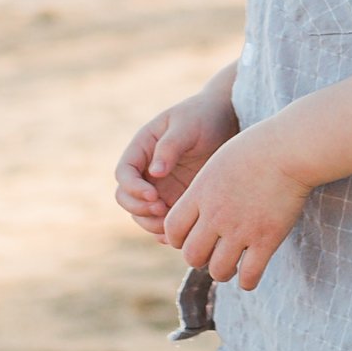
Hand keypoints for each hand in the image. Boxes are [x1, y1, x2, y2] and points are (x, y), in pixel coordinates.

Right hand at [115, 90, 239, 238]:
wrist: (228, 121)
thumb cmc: (204, 117)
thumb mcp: (187, 126)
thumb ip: (169, 147)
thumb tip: (154, 173)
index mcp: (142, 148)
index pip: (124, 173)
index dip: (132, 188)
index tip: (153, 195)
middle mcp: (146, 171)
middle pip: (127, 198)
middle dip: (140, 209)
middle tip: (162, 210)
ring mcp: (160, 187)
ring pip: (143, 215)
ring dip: (152, 224)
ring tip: (172, 226)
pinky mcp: (176, 200)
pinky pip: (164, 222)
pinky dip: (167, 231)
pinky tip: (182, 233)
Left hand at [162, 125, 311, 291]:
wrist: (288, 149)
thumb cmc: (254, 151)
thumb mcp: (218, 164)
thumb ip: (204, 190)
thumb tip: (198, 210)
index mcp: (200, 194)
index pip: (172, 230)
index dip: (177, 239)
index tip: (190, 237)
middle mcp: (216, 215)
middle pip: (191, 255)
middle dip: (198, 258)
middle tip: (211, 253)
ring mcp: (241, 229)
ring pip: (218, 270)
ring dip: (222, 272)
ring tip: (230, 266)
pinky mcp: (266, 239)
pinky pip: (249, 275)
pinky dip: (247, 281)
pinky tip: (250, 275)